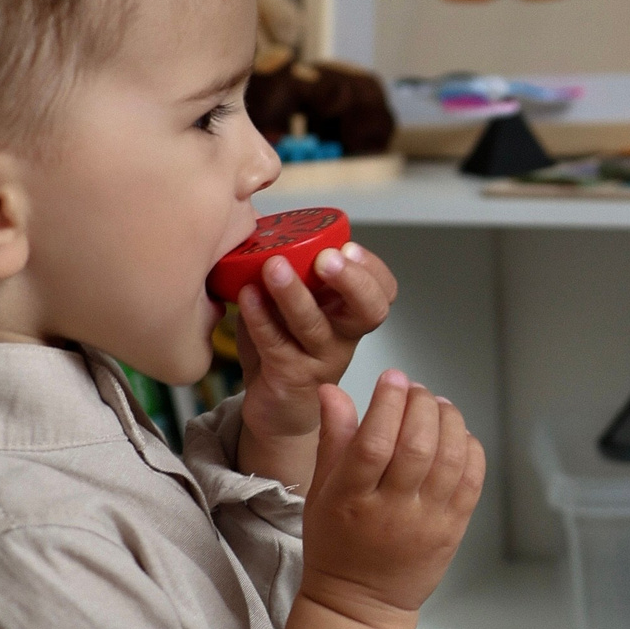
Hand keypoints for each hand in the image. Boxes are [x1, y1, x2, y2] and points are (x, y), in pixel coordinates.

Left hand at [234, 241, 396, 490]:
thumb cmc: (284, 345)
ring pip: (315, 326)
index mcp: (350, 312)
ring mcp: (320, 359)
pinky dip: (260, 318)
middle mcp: (345, 336)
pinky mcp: (290, 377)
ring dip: (294, 294)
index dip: (371, 269)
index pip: (382, 290)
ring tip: (273, 267)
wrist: (274, 405)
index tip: (347, 246)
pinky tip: (247, 296)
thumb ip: (294, 270)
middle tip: (327, 258)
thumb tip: (264, 223)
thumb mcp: (297, 304)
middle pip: (369, 309)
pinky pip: (276, 345)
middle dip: (353, 281)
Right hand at [286, 370, 485, 628]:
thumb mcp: (320, 491)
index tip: (391, 379)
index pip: (373, 443)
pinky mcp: (453, 529)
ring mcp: (427, 521)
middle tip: (415, 391)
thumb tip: (334, 391)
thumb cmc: (336, 543)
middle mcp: (392, 510)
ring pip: (449, 459)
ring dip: (449, 421)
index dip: (387, 404)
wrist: (362, 602)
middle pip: (416, 446)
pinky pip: (472, 480)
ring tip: (438, 406)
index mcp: (351, 499)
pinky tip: (457, 435)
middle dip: (420, 405)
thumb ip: (333, 438)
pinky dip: (470, 448)